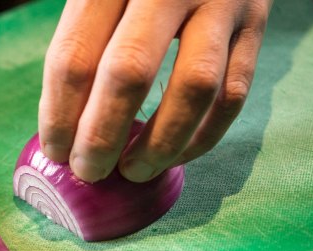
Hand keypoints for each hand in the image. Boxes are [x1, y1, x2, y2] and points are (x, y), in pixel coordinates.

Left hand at [39, 0, 272, 182]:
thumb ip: (82, 43)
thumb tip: (63, 122)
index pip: (75, 56)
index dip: (60, 115)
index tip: (58, 152)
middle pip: (128, 74)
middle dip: (102, 137)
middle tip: (89, 172)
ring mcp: (219, 2)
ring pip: (193, 88)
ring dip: (159, 144)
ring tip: (133, 171)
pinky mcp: (254, 23)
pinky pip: (233, 93)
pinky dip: (203, 135)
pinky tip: (176, 155)